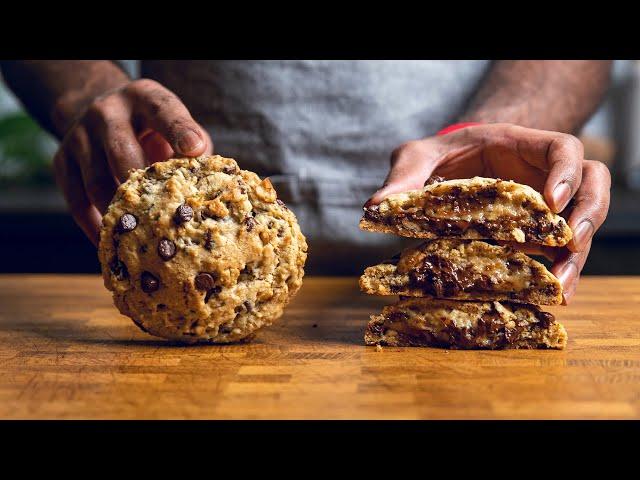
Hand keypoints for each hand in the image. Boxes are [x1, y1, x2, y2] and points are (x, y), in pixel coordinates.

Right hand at [52, 78, 212, 245]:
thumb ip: (194, 151)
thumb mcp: (175, 128)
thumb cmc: (154, 131)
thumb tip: (209, 191)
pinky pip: (75, 200)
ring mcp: (79, 137)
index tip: (194, 149)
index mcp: (144, 99)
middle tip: (162, 215)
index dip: (179, 130)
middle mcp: (106, 113)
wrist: (101, 114)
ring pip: (96, 181)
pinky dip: (94, 226)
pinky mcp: (61, 161)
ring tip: (139, 240)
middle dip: (142, 184)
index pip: (163, 110)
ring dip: (119, 213)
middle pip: (122, 150)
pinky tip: (111, 244)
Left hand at [367, 123, 610, 302]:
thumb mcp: (419, 157)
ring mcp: (544, 209)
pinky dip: (556, 273)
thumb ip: (403, 175)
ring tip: (561, 287)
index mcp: (521, 148)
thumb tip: (376, 206)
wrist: (449, 168)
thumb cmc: (440, 156)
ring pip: (583, 225)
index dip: (566, 172)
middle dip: (587, 216)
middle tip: (568, 245)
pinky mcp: (536, 236)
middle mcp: (543, 177)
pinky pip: (558, 252)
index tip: (550, 202)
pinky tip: (547, 296)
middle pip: (592, 187)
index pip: (564, 149)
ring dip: (578, 256)